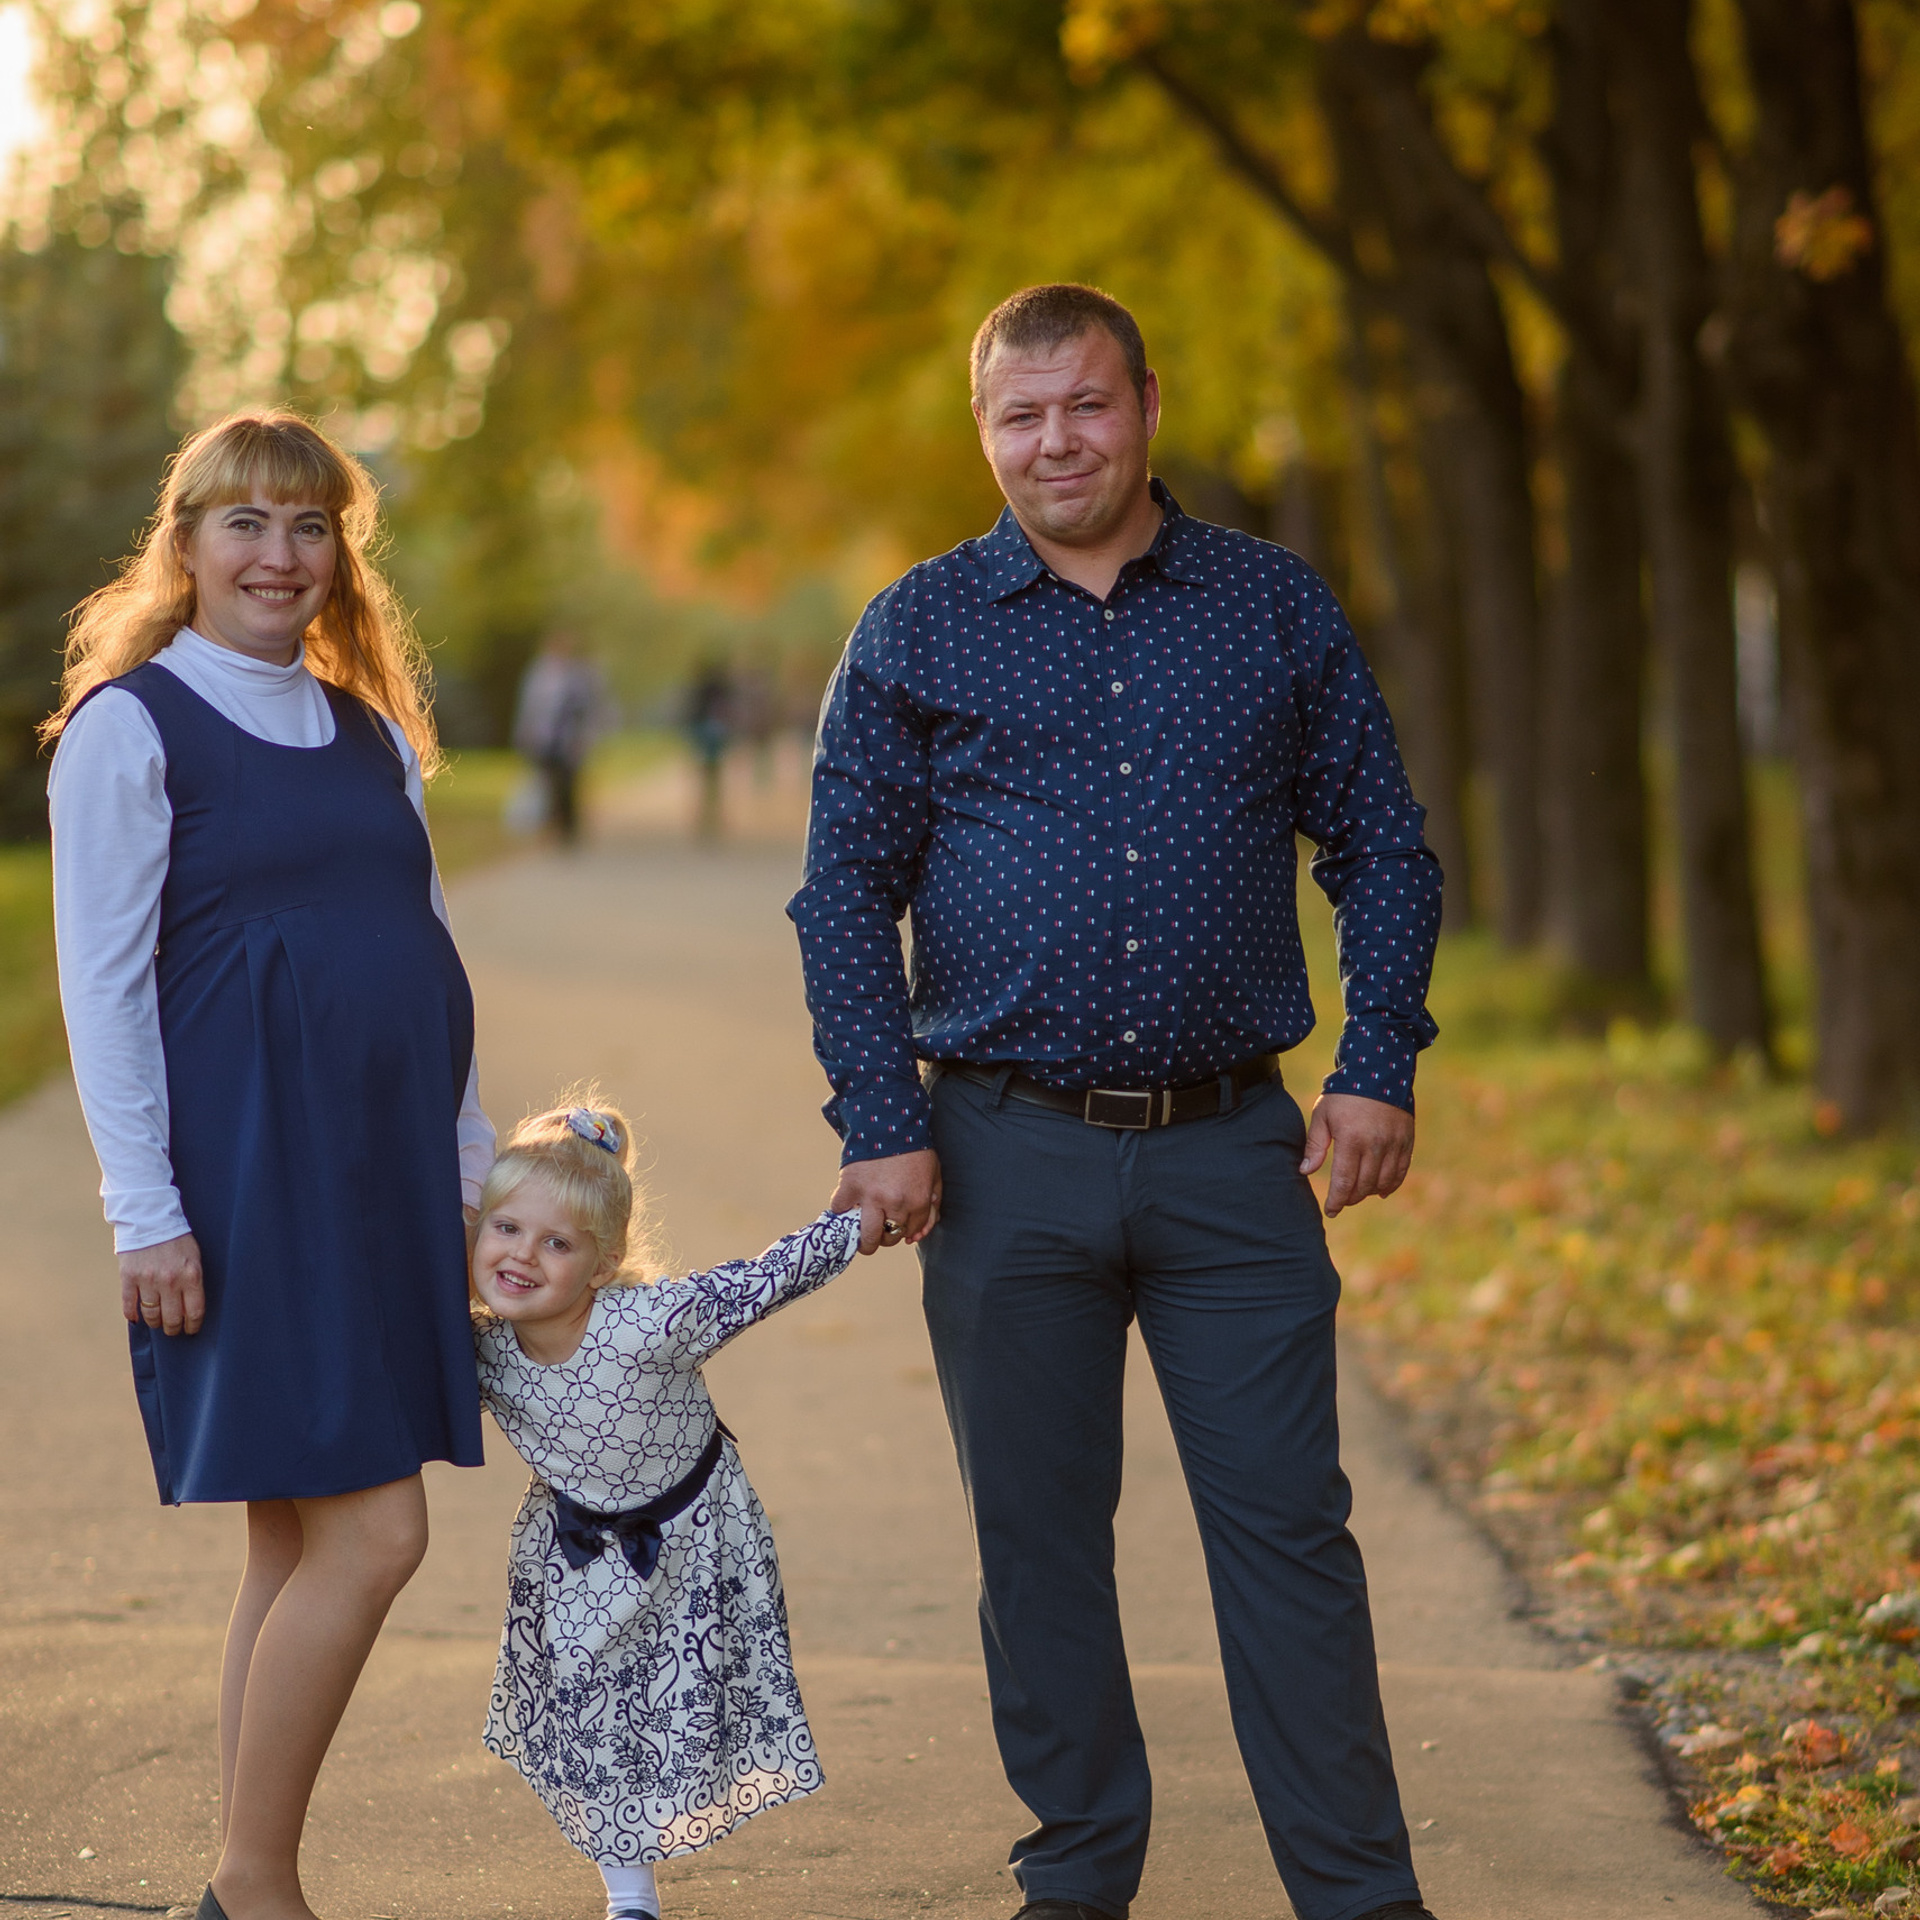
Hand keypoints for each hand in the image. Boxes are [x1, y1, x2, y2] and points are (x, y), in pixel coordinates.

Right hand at [119, 1232, 205, 1335]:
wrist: (150, 1218)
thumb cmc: (176, 1238)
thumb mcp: (194, 1257)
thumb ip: (193, 1280)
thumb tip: (191, 1306)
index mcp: (191, 1275)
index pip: (194, 1311)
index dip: (192, 1326)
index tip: (191, 1330)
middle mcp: (170, 1281)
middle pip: (172, 1318)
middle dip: (173, 1328)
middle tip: (173, 1330)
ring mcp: (148, 1280)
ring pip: (151, 1315)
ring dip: (155, 1323)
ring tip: (158, 1323)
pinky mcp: (129, 1277)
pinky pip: (129, 1304)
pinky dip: (132, 1315)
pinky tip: (136, 1318)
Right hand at [828, 1149, 941, 1253]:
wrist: (889, 1122)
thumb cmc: (914, 1149)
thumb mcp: (934, 1176)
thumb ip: (932, 1208)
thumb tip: (917, 1237)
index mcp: (918, 1201)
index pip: (911, 1231)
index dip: (905, 1230)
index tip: (898, 1224)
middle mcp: (895, 1203)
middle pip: (888, 1239)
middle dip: (885, 1238)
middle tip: (880, 1229)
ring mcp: (870, 1197)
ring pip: (865, 1236)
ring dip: (864, 1239)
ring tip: (861, 1231)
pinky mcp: (850, 1187)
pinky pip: (840, 1211)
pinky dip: (842, 1210)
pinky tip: (848, 1205)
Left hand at [1300, 1093, 1414, 1217]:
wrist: (1377, 1070)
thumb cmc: (1343, 1094)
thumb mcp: (1322, 1115)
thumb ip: (1315, 1145)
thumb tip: (1306, 1172)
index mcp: (1351, 1139)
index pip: (1344, 1181)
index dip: (1337, 1200)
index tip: (1330, 1210)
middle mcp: (1375, 1145)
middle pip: (1364, 1185)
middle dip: (1351, 1198)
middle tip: (1342, 1200)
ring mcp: (1394, 1143)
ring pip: (1383, 1182)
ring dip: (1370, 1192)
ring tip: (1358, 1193)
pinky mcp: (1406, 1140)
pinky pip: (1401, 1171)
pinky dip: (1391, 1184)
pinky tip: (1381, 1191)